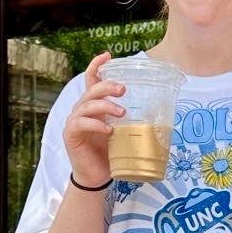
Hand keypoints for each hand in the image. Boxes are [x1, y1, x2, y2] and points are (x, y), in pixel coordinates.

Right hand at [62, 52, 124, 188]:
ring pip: (87, 105)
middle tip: (124, 90)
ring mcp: (74, 122)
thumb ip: (130, 119)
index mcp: (94, 106)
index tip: (107, 56)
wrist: (96, 176)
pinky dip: (96, 124)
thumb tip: (160, 111)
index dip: (97, 66)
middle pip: (91, 90)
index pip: (91, 80)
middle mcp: (82, 110)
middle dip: (107, 86)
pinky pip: (81, 123)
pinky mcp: (71, 135)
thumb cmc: (109, 153)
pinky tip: (108, 129)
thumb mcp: (122, 132)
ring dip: (105, 106)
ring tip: (122, 112)